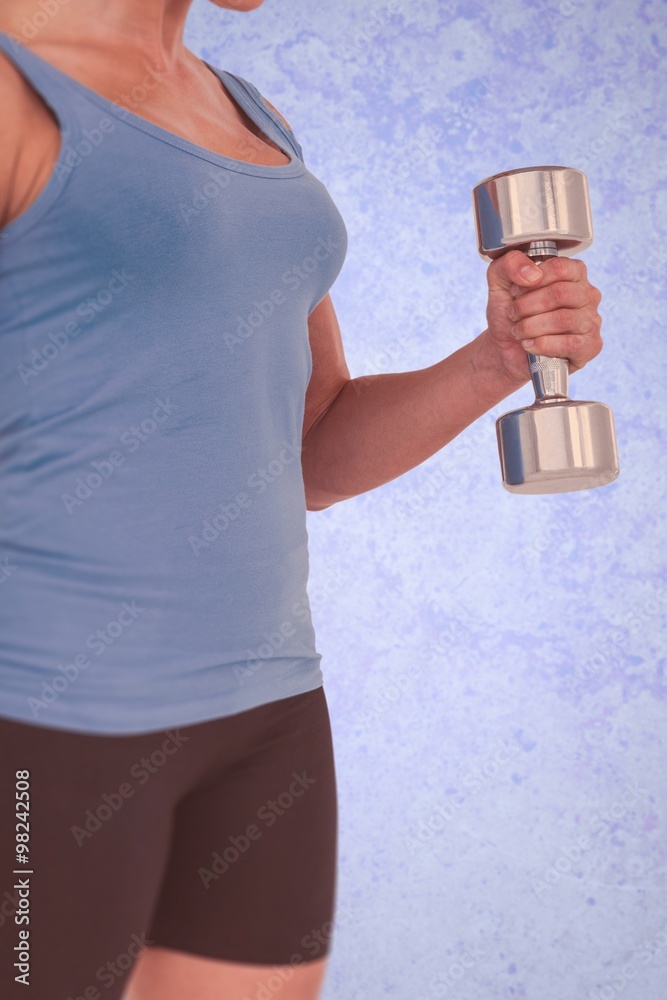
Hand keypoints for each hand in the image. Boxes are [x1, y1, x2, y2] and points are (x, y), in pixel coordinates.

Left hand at [479, 249, 603, 385]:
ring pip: (563, 319)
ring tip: (518, 331)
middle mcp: (587, 295)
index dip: (530, 281)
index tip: (514, 292)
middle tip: (513, 314)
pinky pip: (570, 344)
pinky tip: (529, 344)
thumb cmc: (509, 313)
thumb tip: (532, 273)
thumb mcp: (500, 282)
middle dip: (527, 306)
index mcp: (573, 273)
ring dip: (531, 327)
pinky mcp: (590, 346)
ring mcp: (591, 321)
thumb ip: (509, 264)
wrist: (505, 349)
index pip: (560, 267)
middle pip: (560, 293)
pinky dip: (542, 345)